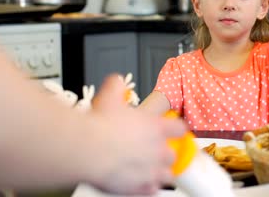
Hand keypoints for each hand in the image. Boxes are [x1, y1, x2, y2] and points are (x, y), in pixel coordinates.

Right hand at [89, 75, 186, 194]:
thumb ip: (117, 87)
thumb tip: (116, 82)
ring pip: (167, 176)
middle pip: (173, 155)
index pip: (179, 128)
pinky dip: (147, 189)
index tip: (173, 130)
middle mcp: (158, 150)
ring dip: (160, 173)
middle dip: (165, 154)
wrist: (88, 150)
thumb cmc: (100, 125)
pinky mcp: (139, 188)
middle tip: (152, 151)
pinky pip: (151, 191)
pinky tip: (139, 185)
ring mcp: (150, 171)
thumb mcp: (109, 96)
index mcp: (156, 128)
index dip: (177, 129)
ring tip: (148, 171)